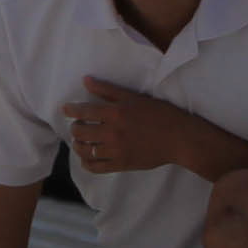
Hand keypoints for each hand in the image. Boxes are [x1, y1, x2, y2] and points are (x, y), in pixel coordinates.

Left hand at [62, 79, 212, 177]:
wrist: (181, 139)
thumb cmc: (161, 114)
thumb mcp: (135, 98)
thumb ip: (108, 90)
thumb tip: (86, 80)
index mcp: (116, 113)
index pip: (83, 111)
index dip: (71, 110)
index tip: (65, 110)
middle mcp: (113, 132)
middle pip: (80, 131)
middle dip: (75, 128)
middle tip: (78, 126)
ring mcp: (116, 150)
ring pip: (84, 150)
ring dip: (78, 144)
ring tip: (80, 141)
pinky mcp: (121, 164)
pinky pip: (95, 167)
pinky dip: (86, 162)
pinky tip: (87, 157)